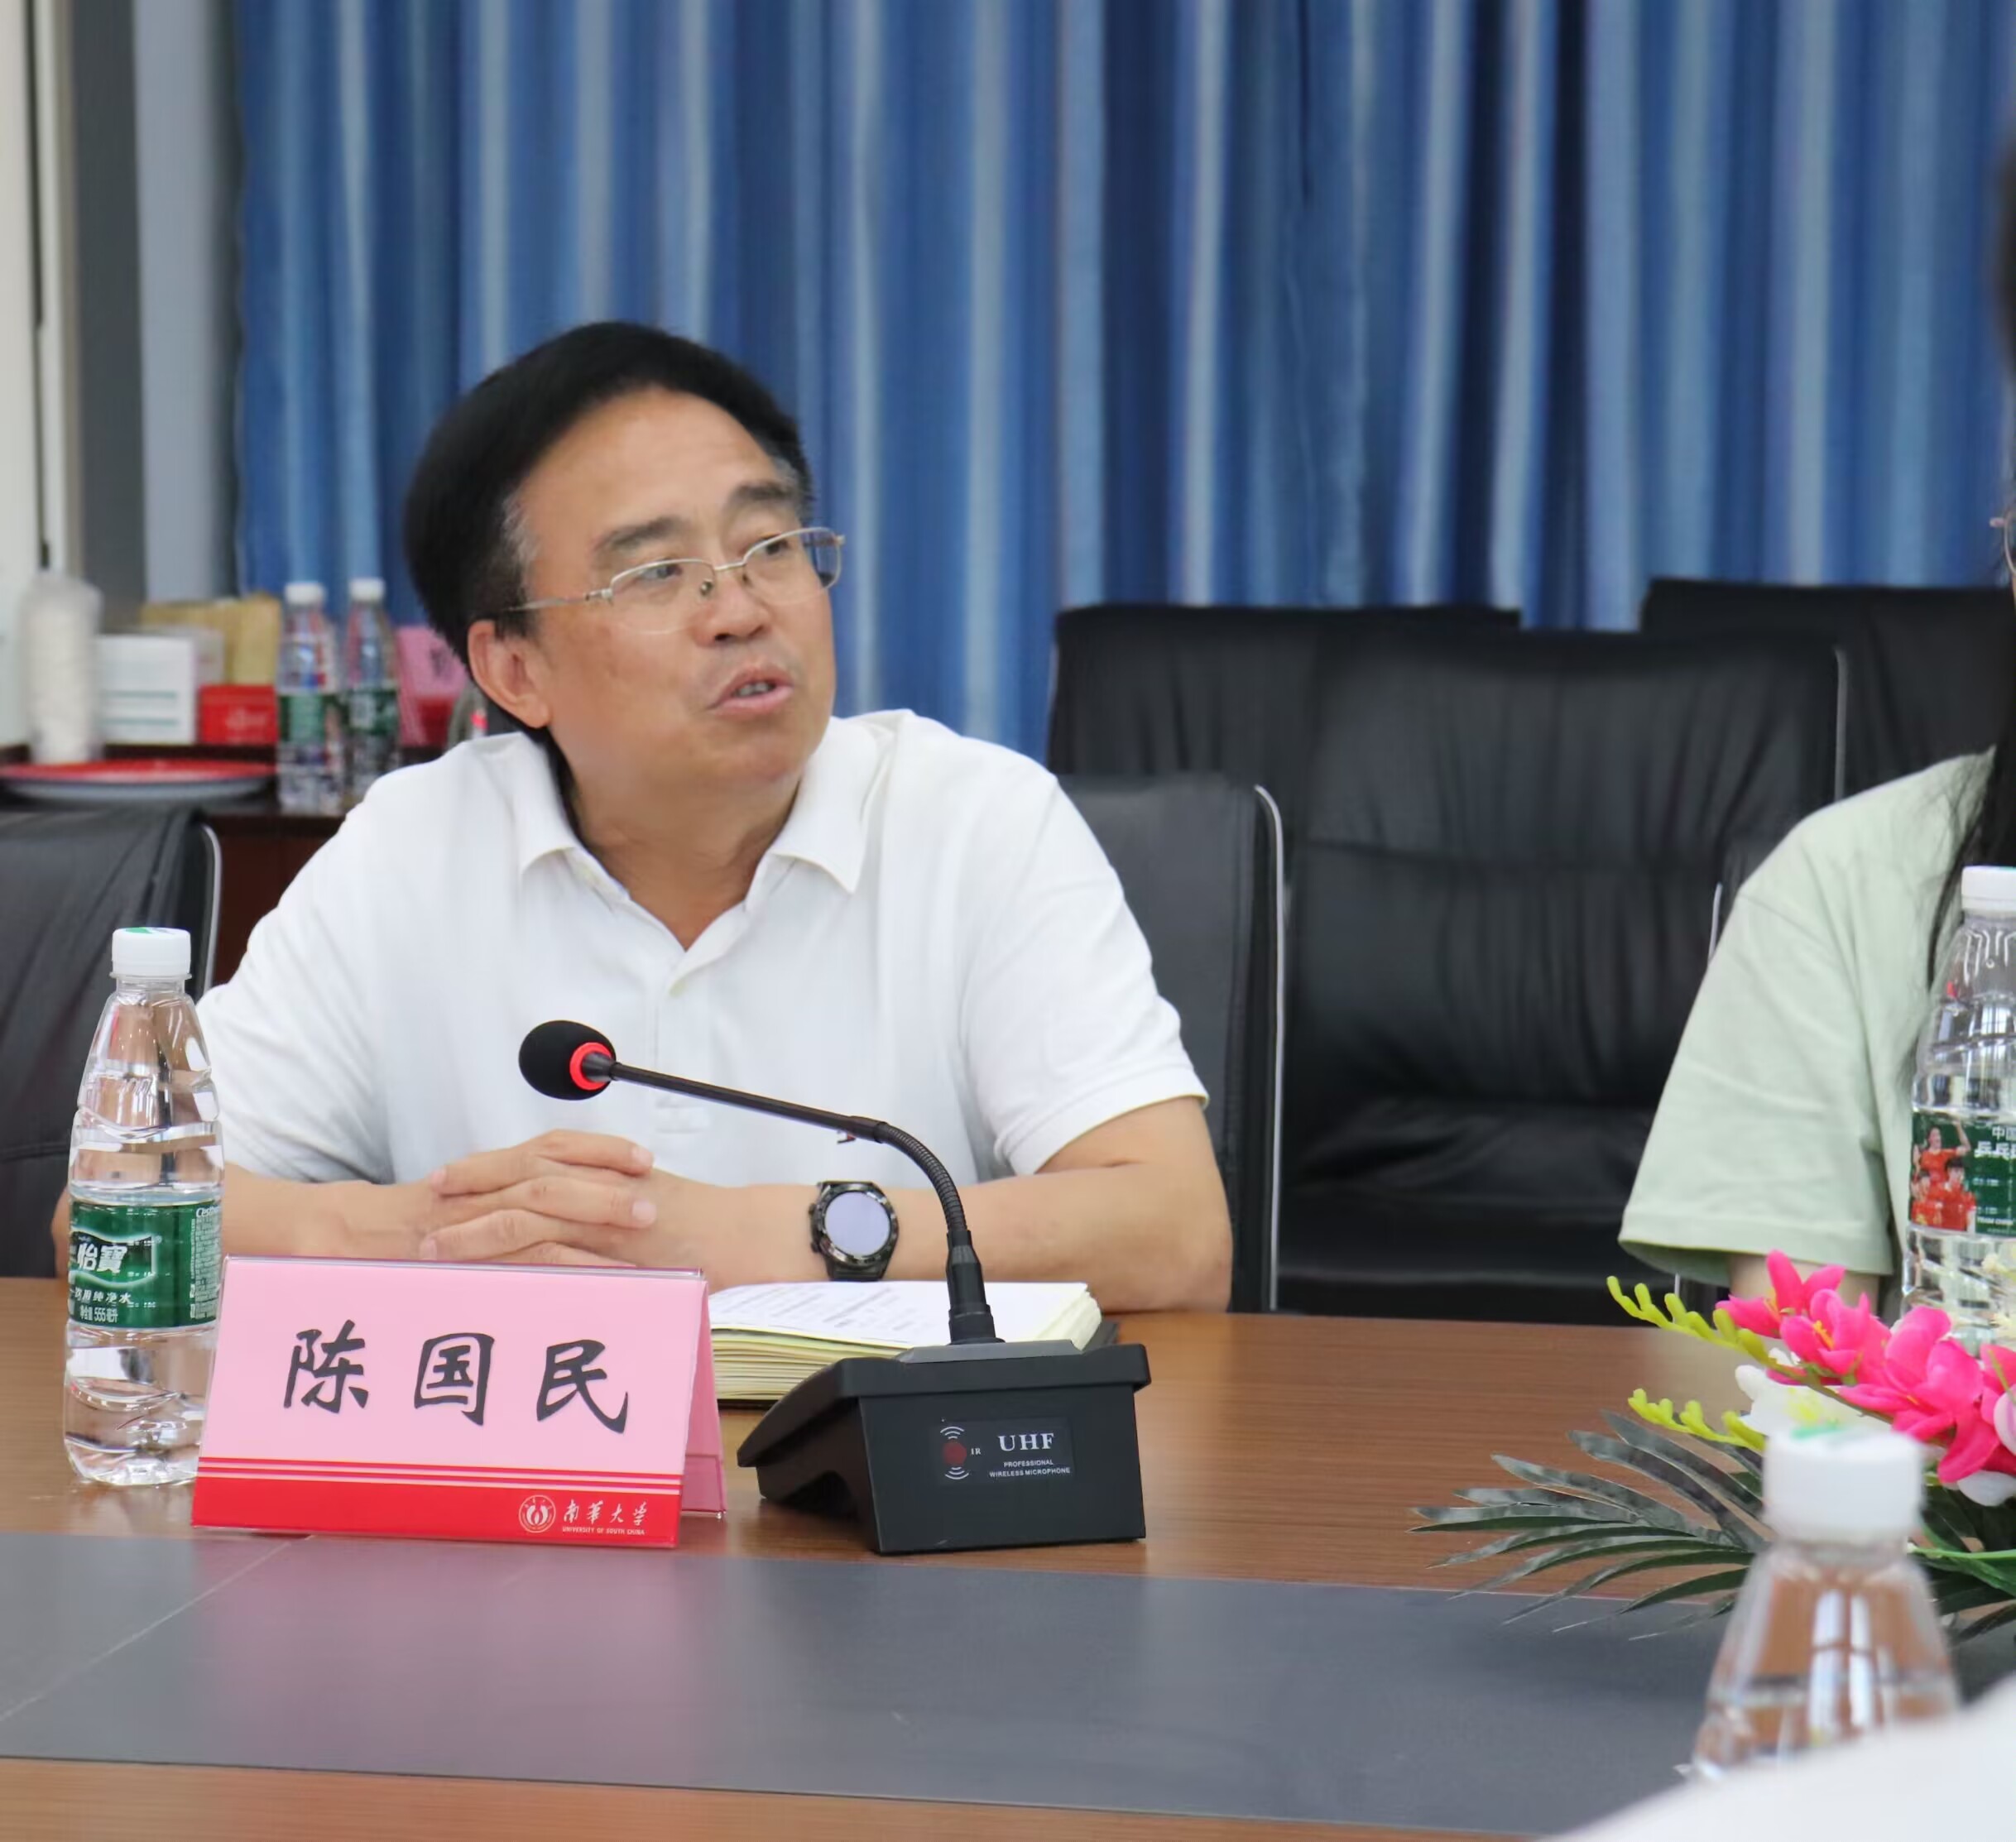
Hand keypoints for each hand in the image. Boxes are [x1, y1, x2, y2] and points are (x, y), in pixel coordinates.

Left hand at [416, 1131, 817, 1284]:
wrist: (748, 1237)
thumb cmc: (706, 1226)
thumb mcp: (650, 1201)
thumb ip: (605, 1205)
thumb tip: (561, 1226)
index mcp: (606, 1172)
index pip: (536, 1159)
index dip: (488, 1166)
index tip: (448, 1177)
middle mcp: (601, 1188)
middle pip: (522, 1178)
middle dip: (470, 1189)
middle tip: (426, 1202)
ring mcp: (606, 1219)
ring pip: (529, 1213)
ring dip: (477, 1228)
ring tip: (436, 1244)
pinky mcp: (615, 1251)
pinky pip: (558, 1252)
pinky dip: (518, 1262)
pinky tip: (485, 1275)